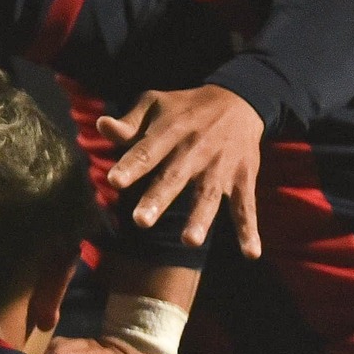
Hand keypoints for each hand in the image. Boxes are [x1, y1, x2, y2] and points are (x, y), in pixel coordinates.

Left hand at [100, 86, 264, 255]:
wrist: (239, 100)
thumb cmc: (185, 108)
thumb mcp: (155, 104)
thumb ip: (129, 122)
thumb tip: (102, 125)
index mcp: (170, 131)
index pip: (147, 150)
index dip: (131, 166)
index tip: (114, 181)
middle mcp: (195, 150)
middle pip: (174, 177)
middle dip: (158, 198)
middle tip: (140, 221)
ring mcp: (221, 167)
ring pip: (208, 195)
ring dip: (200, 218)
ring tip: (189, 242)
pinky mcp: (242, 179)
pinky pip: (246, 207)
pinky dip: (249, 230)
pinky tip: (251, 253)